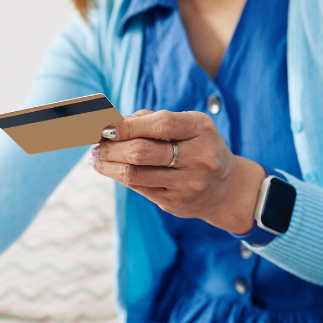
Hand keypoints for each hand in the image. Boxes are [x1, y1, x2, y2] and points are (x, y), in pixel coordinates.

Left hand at [90, 110, 264, 233]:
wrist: (227, 189)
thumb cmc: (200, 148)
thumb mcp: (189, 127)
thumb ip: (154, 121)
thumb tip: (115, 121)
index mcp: (201, 129)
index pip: (160, 124)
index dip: (128, 126)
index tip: (106, 127)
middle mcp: (198, 157)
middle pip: (142, 152)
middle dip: (112, 147)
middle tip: (95, 145)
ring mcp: (188, 183)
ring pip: (136, 174)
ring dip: (109, 165)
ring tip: (96, 158)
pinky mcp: (175, 202)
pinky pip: (139, 188)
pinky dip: (119, 177)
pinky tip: (109, 169)